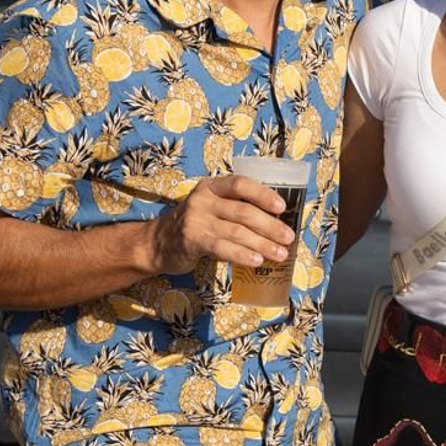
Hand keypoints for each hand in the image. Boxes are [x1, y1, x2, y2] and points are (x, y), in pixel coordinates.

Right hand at [144, 175, 295, 275]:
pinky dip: (242, 255)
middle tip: (289, 238)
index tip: (282, 207)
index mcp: (212, 187)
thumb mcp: (211, 208)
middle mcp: (203, 200)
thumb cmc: (195, 225)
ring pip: (237, 231)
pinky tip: (257, 261)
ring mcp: (196, 220)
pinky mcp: (192, 241)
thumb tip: (276, 223)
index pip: (241, 184)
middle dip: (270, 226)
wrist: (156, 243)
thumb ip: (235, 210)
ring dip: (263, 244)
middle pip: (244, 211)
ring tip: (280, 254)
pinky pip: (223, 248)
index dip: (263, 194)